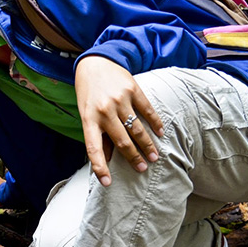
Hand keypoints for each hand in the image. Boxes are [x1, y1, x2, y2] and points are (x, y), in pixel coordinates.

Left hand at [75, 55, 163, 185]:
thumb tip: (108, 159)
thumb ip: (98, 134)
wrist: (95, 63)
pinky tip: (161, 133)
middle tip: (142, 168)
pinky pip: (147, 110)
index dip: (100, 167)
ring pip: (136, 128)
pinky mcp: (133, 89)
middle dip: (133, 158)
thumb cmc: (88, 94)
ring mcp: (119, 100)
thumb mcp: (86, 114)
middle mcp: (104, 111)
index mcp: (88, 119)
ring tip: (154, 157)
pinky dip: (155, 123)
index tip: (107, 183)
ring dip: (147, 144)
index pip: (93, 149)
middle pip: (122, 141)